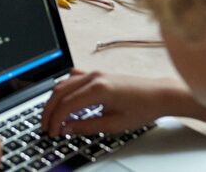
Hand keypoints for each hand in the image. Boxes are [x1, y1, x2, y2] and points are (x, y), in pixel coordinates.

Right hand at [41, 69, 171, 135]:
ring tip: (52, 117)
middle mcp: (93, 77)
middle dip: (49, 110)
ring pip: (63, 84)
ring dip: (55, 101)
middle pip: (60, 92)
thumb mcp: (115, 124)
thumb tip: (67, 129)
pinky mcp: (97, 74)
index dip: (56, 119)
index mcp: (98, 89)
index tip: (52, 131)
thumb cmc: (142, 108)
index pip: (66, 104)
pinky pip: (73, 79)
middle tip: (46, 126)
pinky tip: (64, 101)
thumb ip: (87, 126)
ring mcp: (94, 73)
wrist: (159, 94)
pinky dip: (64, 90)